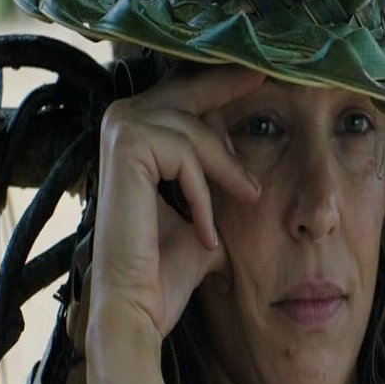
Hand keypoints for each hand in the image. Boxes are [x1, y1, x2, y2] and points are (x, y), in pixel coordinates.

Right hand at [87, 65, 263, 351]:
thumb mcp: (205, 218)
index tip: (259, 75)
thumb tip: (253, 181)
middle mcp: (121, 127)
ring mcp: (120, 133)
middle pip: (188, 92)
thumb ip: (218, 189)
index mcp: (136, 141)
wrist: (139, 308)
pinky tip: (206, 231)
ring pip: (193, 126)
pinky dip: (203, 191)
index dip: (220, 86)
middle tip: (264, 76)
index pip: (184, 97)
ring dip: (225, 167)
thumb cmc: (165, 271)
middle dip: (227, 87)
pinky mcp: (127, 148)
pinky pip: (186, 152)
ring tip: (247, 197)